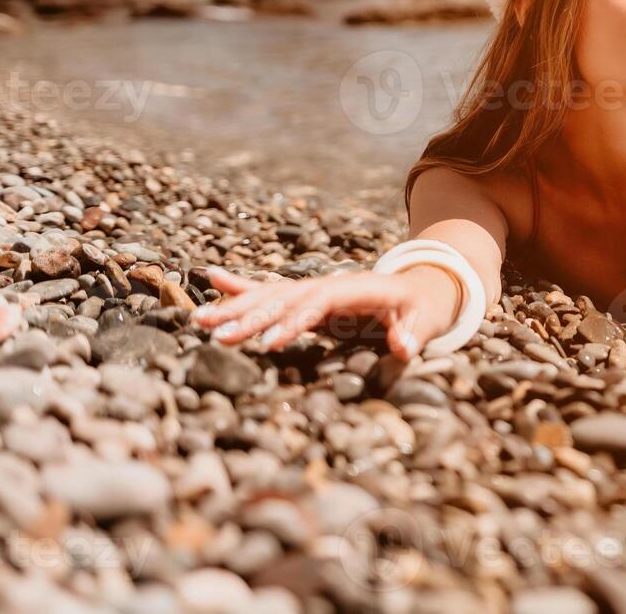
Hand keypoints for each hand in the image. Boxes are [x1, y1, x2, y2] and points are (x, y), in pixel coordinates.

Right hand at [190, 265, 459, 359]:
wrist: (421, 287)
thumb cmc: (422, 308)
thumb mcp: (426, 320)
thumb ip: (414, 332)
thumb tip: (404, 346)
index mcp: (356, 289)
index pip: (319, 303)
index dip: (294, 320)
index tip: (268, 342)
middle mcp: (329, 284)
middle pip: (286, 298)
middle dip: (252, 317)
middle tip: (220, 338)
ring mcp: (315, 287)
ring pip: (270, 295)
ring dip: (235, 307)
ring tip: (199, 321)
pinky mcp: (307, 295)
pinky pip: (270, 289)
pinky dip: (242, 285)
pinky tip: (211, 278)